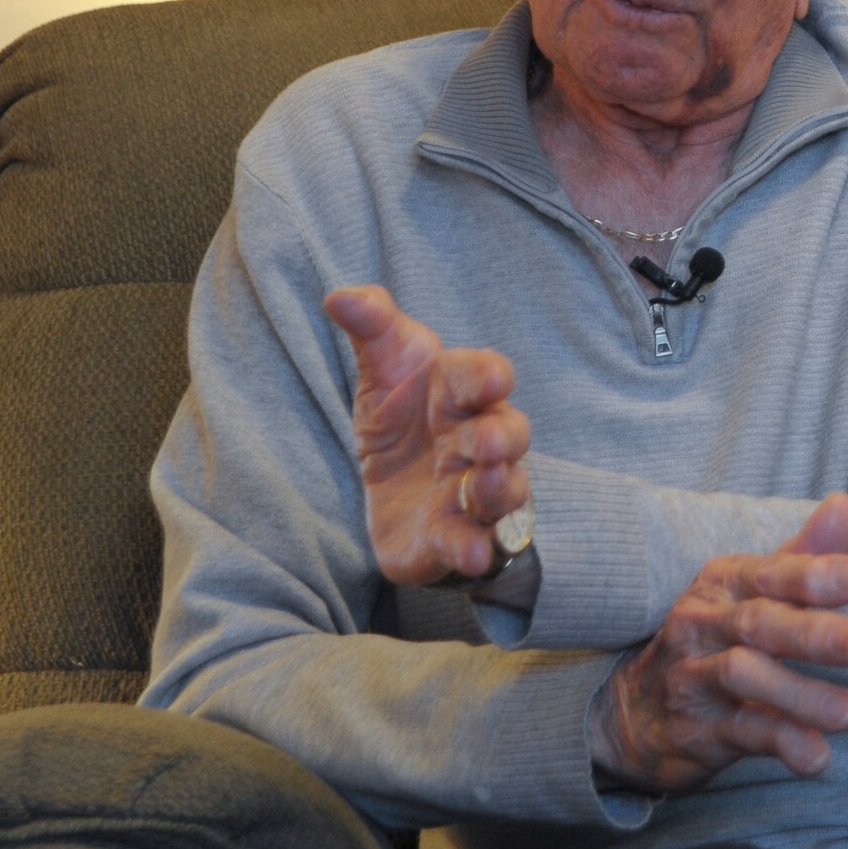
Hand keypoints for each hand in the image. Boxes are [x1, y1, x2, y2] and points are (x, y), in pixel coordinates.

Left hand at [323, 285, 532, 585]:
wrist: (398, 484)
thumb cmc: (404, 413)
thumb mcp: (384, 366)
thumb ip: (372, 327)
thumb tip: (338, 296)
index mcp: (463, 393)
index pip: (484, 376)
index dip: (488, 377)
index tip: (490, 380)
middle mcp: (479, 441)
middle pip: (510, 435)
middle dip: (502, 437)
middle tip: (485, 440)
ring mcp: (472, 491)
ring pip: (504, 491)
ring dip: (499, 489)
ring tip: (483, 486)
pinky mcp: (454, 536)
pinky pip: (473, 543)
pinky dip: (474, 547)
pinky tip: (472, 552)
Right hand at [591, 493, 847, 792]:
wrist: (632, 712)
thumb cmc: (714, 639)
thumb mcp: (751, 592)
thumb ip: (803, 556)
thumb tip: (844, 505)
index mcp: (724, 583)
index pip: (769, 573)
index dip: (812, 574)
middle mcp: (704, 623)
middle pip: (757, 623)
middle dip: (808, 632)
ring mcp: (695, 677)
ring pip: (745, 678)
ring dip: (800, 695)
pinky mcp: (697, 730)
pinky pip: (742, 734)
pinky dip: (781, 743)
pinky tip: (816, 756)